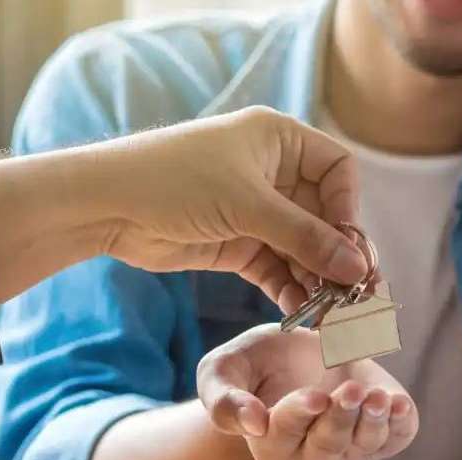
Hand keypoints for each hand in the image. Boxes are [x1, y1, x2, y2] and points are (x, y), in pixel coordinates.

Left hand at [0, 106, 366, 308]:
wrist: (104, 205)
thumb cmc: (173, 180)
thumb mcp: (248, 205)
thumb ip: (306, 237)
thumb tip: (357, 266)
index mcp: (279, 141)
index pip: (338, 171)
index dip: (348, 208)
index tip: (347, 244)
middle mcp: (273, 174)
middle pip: (326, 216)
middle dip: (340, 255)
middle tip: (357, 293)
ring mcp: (257, 211)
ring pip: (304, 248)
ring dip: (319, 280)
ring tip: (333, 314)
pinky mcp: (239, 245)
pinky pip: (279, 269)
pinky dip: (292, 290)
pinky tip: (303, 315)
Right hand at [196, 324, 418, 459]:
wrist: (301, 351)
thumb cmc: (258, 363)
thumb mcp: (224, 369)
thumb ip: (224, 398)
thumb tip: (252, 425)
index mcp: (270, 443)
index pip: (283, 434)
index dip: (300, 415)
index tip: (315, 396)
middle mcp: (310, 454)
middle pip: (326, 448)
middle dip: (340, 419)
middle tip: (350, 390)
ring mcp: (349, 448)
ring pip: (362, 445)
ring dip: (373, 422)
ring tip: (378, 397)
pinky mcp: (382, 433)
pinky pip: (395, 438)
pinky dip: (401, 423)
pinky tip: (400, 403)